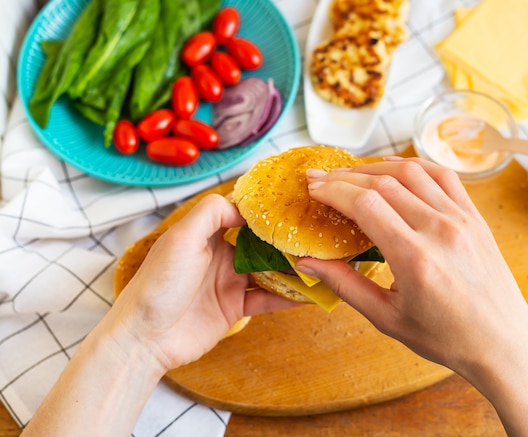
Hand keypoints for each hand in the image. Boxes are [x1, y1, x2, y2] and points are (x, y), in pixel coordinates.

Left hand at [107, 194, 298, 372]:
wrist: (146, 337)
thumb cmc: (158, 283)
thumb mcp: (182, 237)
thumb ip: (212, 212)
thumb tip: (244, 207)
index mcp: (206, 234)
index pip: (241, 214)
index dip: (264, 210)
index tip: (291, 205)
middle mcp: (220, 256)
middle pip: (260, 243)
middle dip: (285, 239)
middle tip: (315, 233)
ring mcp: (229, 283)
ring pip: (269, 271)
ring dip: (292, 268)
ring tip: (321, 261)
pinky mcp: (235, 309)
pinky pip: (267, 299)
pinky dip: (289, 297)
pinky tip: (311, 293)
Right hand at [298, 157, 527, 369]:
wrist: (502, 342)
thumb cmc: (446, 337)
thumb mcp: (387, 318)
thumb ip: (345, 285)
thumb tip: (307, 263)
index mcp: (415, 258)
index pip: (366, 204)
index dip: (334, 191)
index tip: (313, 188)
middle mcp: (440, 230)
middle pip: (384, 183)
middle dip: (345, 176)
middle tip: (320, 178)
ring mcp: (461, 219)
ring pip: (412, 172)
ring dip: (375, 167)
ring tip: (351, 173)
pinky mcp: (474, 217)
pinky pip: (442, 176)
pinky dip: (414, 165)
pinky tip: (395, 168)